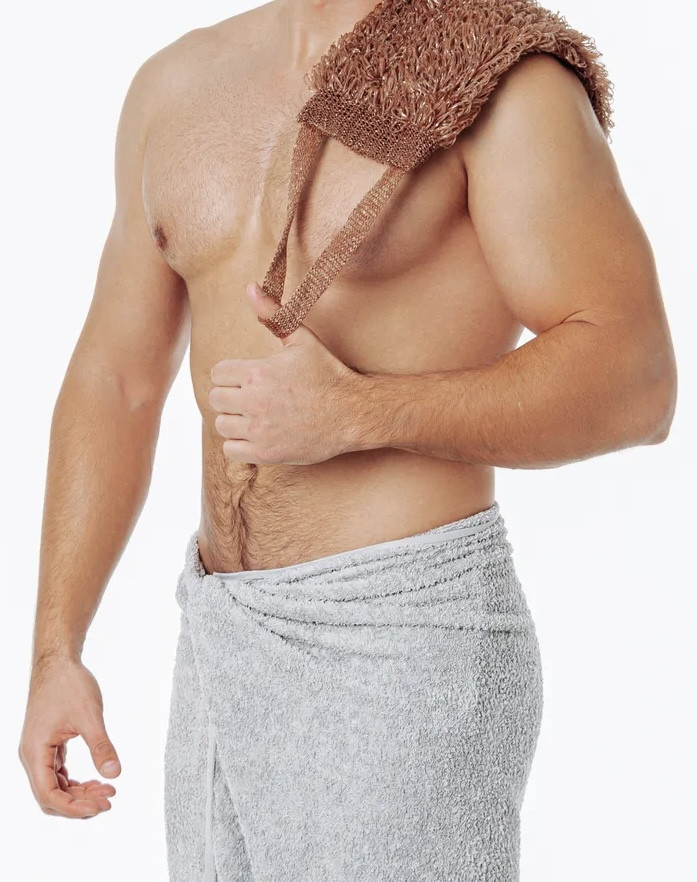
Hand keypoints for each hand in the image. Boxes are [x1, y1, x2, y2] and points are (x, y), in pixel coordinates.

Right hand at [18, 656, 119, 818]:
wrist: (57, 662)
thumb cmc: (68, 683)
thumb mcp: (89, 715)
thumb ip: (101, 746)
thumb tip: (114, 774)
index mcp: (35, 752)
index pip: (49, 795)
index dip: (74, 808)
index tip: (101, 806)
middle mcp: (32, 756)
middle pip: (51, 796)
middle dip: (79, 803)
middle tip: (109, 799)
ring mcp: (39, 751)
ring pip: (55, 786)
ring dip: (79, 793)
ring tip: (107, 790)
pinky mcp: (48, 745)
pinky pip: (58, 773)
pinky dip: (76, 780)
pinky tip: (96, 779)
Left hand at [209, 281, 363, 464]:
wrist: (353, 412)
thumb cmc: (327, 374)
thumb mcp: (302, 339)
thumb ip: (271, 315)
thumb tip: (250, 286)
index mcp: (257, 372)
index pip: (218, 374)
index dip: (231, 375)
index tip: (247, 379)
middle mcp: (254, 401)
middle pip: (216, 399)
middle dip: (231, 397)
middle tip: (251, 399)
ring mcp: (259, 429)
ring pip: (221, 425)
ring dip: (234, 421)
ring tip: (254, 417)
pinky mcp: (266, 452)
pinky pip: (231, 450)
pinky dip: (240, 445)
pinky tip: (257, 435)